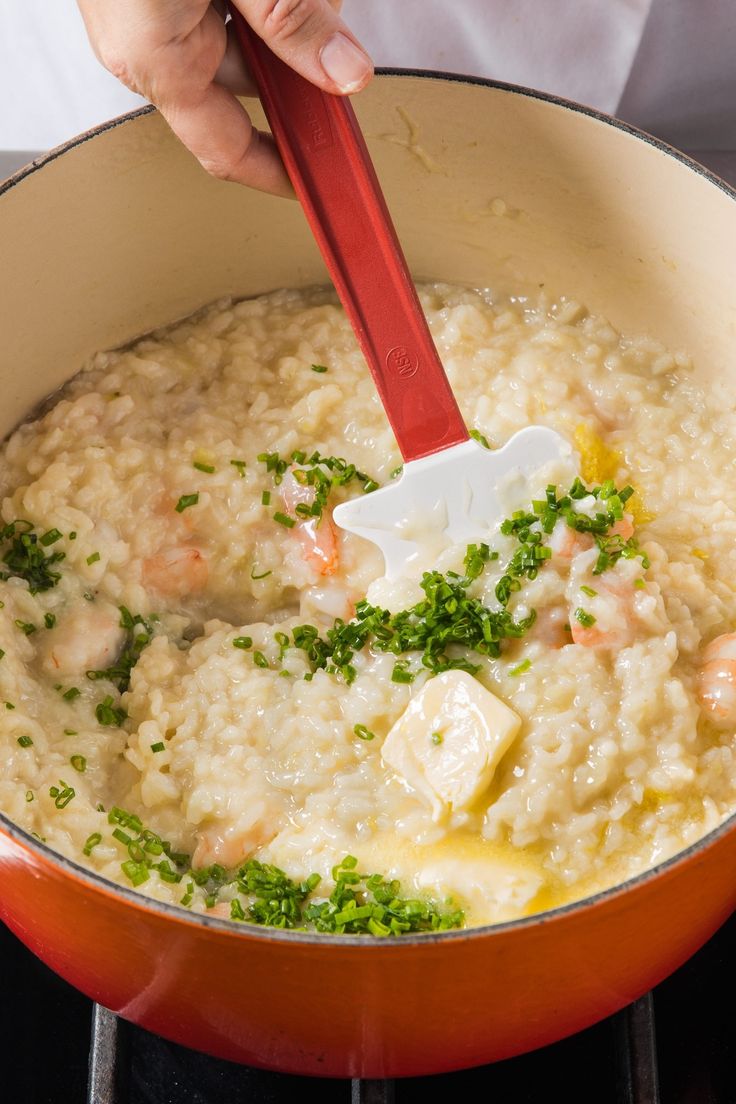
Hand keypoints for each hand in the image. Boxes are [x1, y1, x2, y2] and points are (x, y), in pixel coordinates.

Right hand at [77, 0, 372, 195]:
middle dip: (299, 55)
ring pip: (247, 32)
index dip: (278, 170)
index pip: (227, 151)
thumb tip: (343, 73)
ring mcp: (153, 7)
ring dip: (285, 11)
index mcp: (156, 61)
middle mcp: (149, 43)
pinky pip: (232, 2)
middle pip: (250, 81)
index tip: (323, 176)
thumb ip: (293, 22)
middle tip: (332, 30)